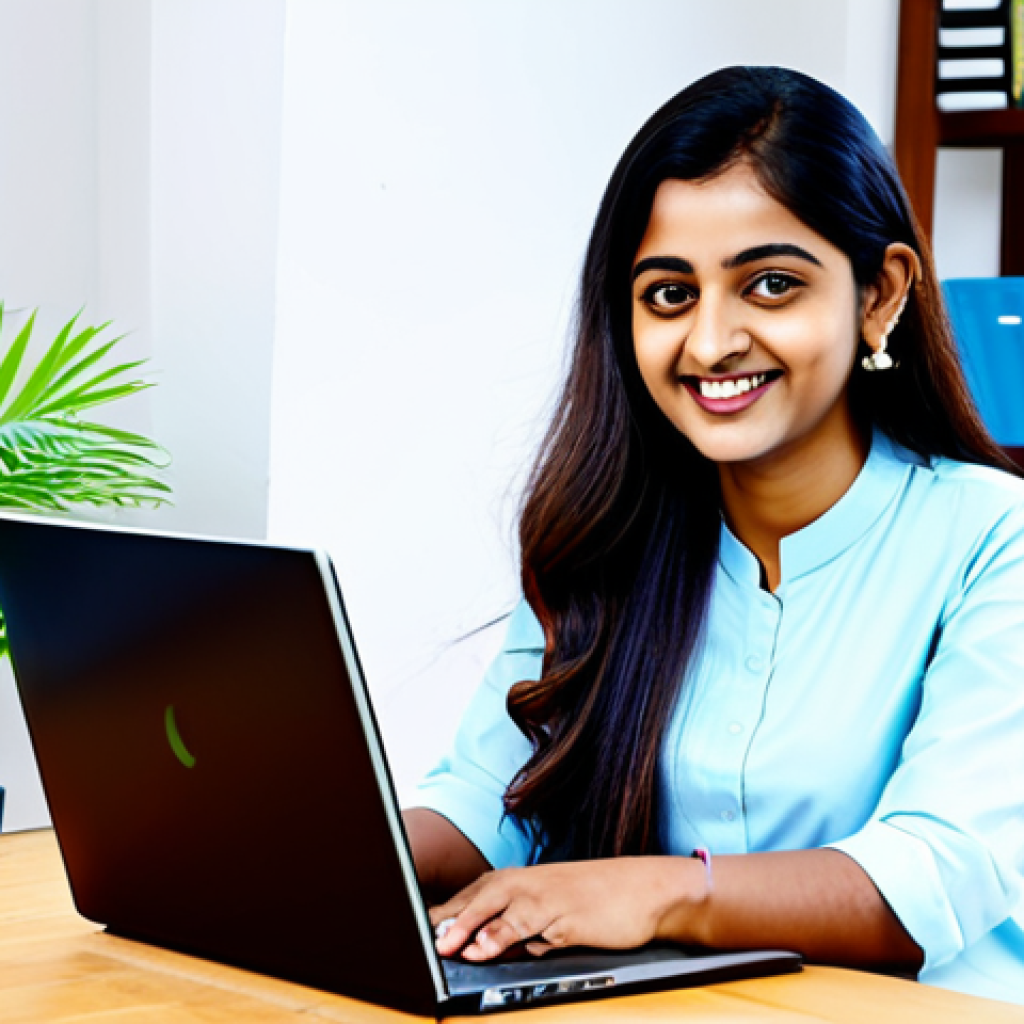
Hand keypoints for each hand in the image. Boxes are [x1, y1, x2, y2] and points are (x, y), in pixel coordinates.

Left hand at [429, 856, 703, 960]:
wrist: (647, 889)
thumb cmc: (602, 898)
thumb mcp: (556, 911)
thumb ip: (525, 928)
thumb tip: (495, 946)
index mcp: (526, 880)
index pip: (477, 892)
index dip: (449, 909)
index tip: (421, 924)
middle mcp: (532, 883)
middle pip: (481, 897)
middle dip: (450, 917)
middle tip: (422, 934)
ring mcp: (548, 898)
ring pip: (499, 909)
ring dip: (469, 926)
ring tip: (445, 944)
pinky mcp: (565, 917)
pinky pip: (528, 927)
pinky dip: (502, 937)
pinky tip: (484, 949)